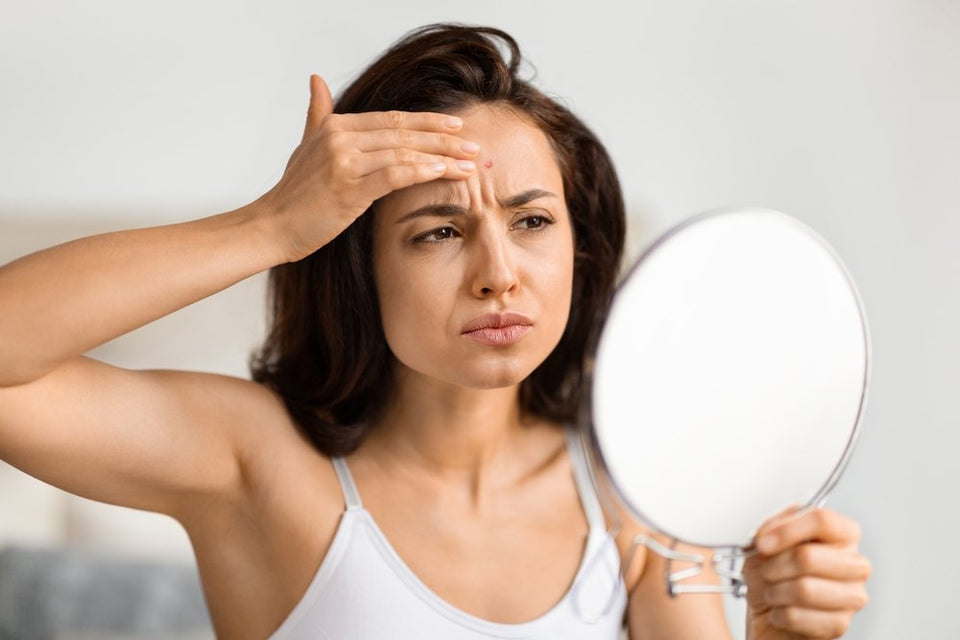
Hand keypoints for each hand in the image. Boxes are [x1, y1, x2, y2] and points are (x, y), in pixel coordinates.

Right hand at [260, 74, 479, 261]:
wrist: (273, 225)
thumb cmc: (294, 191)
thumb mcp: (306, 144)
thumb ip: (318, 112)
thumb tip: (317, 79)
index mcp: (336, 125)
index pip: (393, 119)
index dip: (428, 122)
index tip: (456, 127)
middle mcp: (340, 138)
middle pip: (404, 133)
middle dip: (444, 139)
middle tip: (473, 145)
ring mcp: (344, 162)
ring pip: (404, 153)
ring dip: (442, 157)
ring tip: (468, 164)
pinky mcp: (349, 189)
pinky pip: (394, 175)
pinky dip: (421, 171)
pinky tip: (444, 171)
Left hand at [742, 507, 870, 638]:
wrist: (769, 612)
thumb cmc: (772, 575)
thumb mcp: (764, 542)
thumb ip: (769, 530)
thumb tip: (768, 536)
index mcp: (842, 534)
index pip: (823, 521)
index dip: (787, 530)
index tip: (762, 543)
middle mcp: (854, 563)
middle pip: (808, 557)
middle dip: (775, 566)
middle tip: (765, 571)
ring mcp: (852, 595)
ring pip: (803, 589)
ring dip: (774, 592)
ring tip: (771, 592)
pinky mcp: (840, 624)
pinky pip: (797, 616)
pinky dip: (777, 613)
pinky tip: (779, 611)